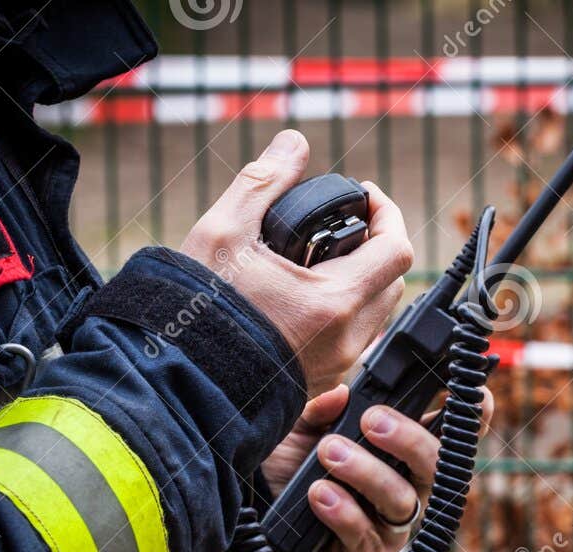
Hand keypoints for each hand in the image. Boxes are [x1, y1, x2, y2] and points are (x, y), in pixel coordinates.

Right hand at [180, 129, 413, 394]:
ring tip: (321, 261)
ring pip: (374, 315)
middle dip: (376, 246)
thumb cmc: (197, 314)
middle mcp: (345, 340)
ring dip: (361, 281)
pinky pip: (350, 343)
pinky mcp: (317, 385)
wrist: (176, 380)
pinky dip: (342, 314)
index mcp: (334, 301)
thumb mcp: (224, 231)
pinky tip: (305, 298)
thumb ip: (263, 181)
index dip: (386, 212)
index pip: (397, 248)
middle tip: (343, 226)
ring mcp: (334, 368)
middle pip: (391, 281)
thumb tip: (294, 145)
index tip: (363, 198)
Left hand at [261, 385, 494, 551]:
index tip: (465, 393)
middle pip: (435, 464)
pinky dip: (343, 512)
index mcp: (405, 454)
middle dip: (408, 438)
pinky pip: (366, 535)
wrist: (267, 535)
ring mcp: (394, 527)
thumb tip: (341, 394)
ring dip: (366, 472)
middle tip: (371, 420)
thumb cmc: (298, 476)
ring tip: (329, 452)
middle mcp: (410, 489)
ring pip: (401, 499)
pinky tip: (319, 494)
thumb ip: (320, 412)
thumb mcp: (302, 434)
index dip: (472, 414)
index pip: (451, 432)